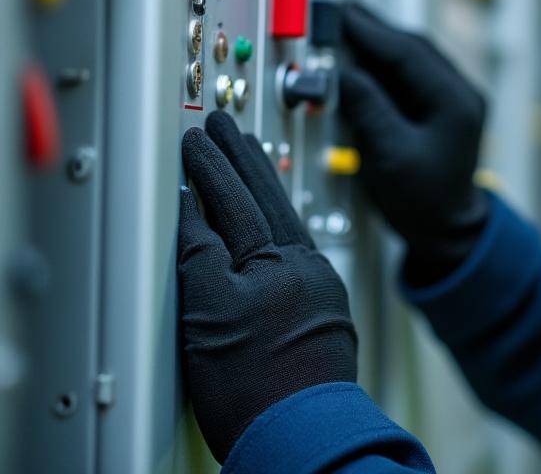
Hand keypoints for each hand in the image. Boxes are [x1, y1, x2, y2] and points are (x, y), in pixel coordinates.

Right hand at [178, 111, 356, 462]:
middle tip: (227, 128)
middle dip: (244, 161)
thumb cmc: (255, 388)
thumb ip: (198, 256)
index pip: (235, 198)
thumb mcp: (207, 316)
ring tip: (248, 161)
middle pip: (268, 200)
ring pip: (287, 222)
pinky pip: (301, 249)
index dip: (211, 166)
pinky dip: (279, 226)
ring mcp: (321, 290)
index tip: (196, 138)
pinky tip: (274, 227)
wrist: (302, 436)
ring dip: (265, 189)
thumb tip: (190, 213)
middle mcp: (307, 267)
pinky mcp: (327, 315)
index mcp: (276, 261)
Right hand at [337, 3, 487, 262]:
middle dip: (371, 29)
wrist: (448, 230)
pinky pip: (408, 74)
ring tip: (340, 30)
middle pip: (410, 47)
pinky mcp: (438, 108)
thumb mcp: (389, 154)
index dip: (369, 29)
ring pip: (409, 58)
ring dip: (375, 44)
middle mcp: (458, 93)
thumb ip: (367, 107)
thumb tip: (341, 71)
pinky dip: (381, 64)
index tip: (338, 12)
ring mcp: (451, 99)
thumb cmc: (425, 201)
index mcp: (455, 101)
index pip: (407, 52)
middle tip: (333, 13)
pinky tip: (358, 60)